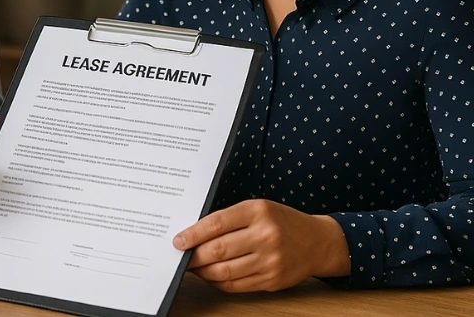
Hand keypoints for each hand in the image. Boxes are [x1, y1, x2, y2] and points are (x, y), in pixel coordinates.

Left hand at [172, 199, 349, 291]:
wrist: (317, 242)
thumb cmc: (280, 221)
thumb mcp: (257, 208)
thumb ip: (228, 219)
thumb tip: (194, 234)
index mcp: (258, 211)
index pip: (216, 223)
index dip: (192, 234)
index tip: (177, 241)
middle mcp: (265, 236)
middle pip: (218, 250)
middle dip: (193, 256)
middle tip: (181, 256)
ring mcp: (270, 261)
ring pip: (224, 271)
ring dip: (203, 271)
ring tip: (193, 266)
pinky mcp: (272, 280)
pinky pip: (236, 285)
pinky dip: (218, 282)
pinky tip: (211, 275)